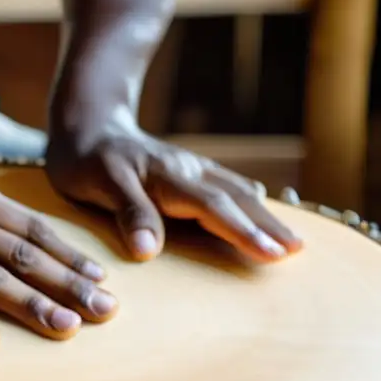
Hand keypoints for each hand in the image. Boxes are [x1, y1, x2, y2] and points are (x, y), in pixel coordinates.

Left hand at [45, 125, 303, 262]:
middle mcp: (188, 171)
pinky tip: (260, 205)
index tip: (273, 254)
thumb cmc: (85, 161)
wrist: (83, 126)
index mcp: (169, 177)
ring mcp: (190, 168)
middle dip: (268, 226)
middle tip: (297, 251)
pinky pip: (225, 184)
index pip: (214, 207)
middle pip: (236, 199)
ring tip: (292, 239)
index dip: (244, 232)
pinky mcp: (185, 170)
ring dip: (264, 215)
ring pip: (236, 190)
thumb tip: (148, 250)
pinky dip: (248, 198)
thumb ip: (128, 213)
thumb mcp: (98, 184)